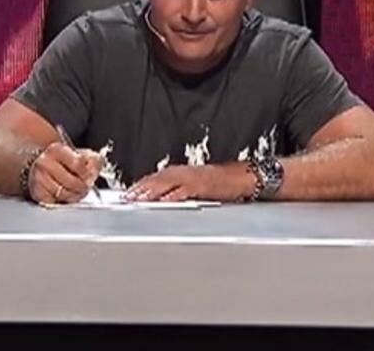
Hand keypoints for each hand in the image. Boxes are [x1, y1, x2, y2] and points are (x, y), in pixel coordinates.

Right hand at [28, 142, 101, 203]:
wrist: (45, 166)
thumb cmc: (64, 161)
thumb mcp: (80, 154)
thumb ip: (93, 160)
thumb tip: (95, 169)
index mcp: (56, 150)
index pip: (78, 164)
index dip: (88, 173)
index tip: (90, 176)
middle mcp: (45, 163)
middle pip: (72, 182)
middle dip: (83, 187)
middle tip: (86, 187)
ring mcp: (38, 178)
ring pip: (64, 194)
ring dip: (75, 196)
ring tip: (78, 192)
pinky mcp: (37, 192)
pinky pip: (55, 202)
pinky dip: (63, 201)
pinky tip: (66, 195)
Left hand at [125, 163, 254, 201]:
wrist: (244, 176)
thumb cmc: (225, 183)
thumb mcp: (200, 185)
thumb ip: (182, 190)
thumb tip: (165, 199)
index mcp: (185, 173)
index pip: (159, 176)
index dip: (143, 183)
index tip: (129, 192)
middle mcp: (188, 172)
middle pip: (161, 178)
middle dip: (143, 187)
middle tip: (128, 197)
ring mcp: (196, 178)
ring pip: (170, 181)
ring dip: (153, 190)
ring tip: (139, 198)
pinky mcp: (206, 185)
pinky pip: (188, 190)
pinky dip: (176, 195)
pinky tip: (165, 201)